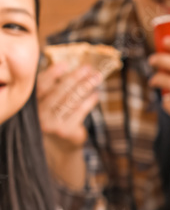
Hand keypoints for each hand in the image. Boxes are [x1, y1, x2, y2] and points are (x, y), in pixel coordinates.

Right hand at [37, 63, 101, 183]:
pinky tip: (96, 94)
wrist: (61, 145)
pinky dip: (89, 101)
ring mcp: (52, 124)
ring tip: (97, 77)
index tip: (66, 64)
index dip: (53, 73)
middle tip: (88, 68)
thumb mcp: (52, 102)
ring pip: (71, 101)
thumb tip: (73, 67)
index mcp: (33, 104)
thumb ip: (56, 87)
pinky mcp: (65, 131)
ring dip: (86, 87)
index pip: (41, 85)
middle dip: (75, 78)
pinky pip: (80, 112)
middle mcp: (40, 114)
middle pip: (59, 92)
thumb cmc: (57, 117)